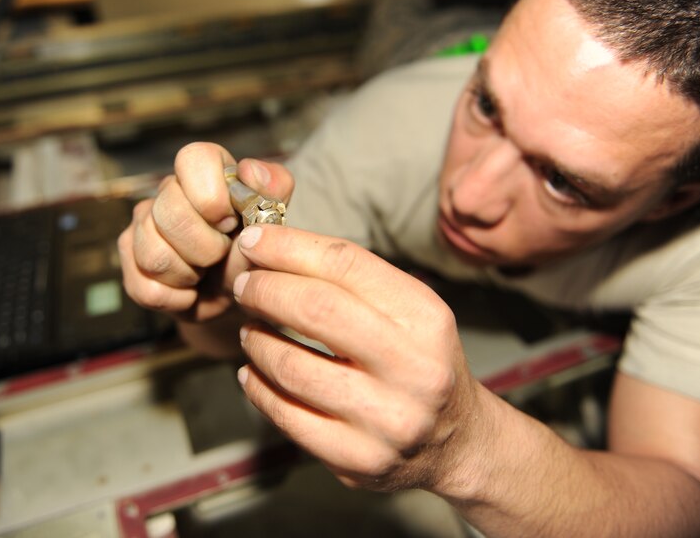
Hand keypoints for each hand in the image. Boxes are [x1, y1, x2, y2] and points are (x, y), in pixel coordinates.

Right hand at [118, 142, 293, 322]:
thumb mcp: (273, 220)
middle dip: (207, 246)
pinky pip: (147, 289)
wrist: (238, 294)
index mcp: (203, 171)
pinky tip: (190, 291)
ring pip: (155, 255)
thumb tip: (249, 170)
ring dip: (190, 274)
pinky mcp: (130, 265)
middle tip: (220, 253)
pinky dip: (177, 299)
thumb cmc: (254, 250)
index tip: (229, 220)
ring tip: (205, 271)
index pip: (193, 158)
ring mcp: (142, 228)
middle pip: (171, 214)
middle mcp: (167, 193)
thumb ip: (274, 187)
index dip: (211, 194)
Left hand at [232, 224, 483, 492]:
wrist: (455, 443)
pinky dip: (257, 387)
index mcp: (426, 319)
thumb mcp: (409, 313)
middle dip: (265, 289)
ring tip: (250, 330)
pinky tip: (253, 371)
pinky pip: (285, 415)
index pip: (346, 264)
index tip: (254, 241)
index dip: (289, 247)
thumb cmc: (418, 364)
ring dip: (256, 340)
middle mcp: (413, 369)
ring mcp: (385, 419)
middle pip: (316, 310)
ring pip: (291, 366)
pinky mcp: (356, 459)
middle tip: (244, 285)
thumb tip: (274, 248)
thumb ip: (351, 280)